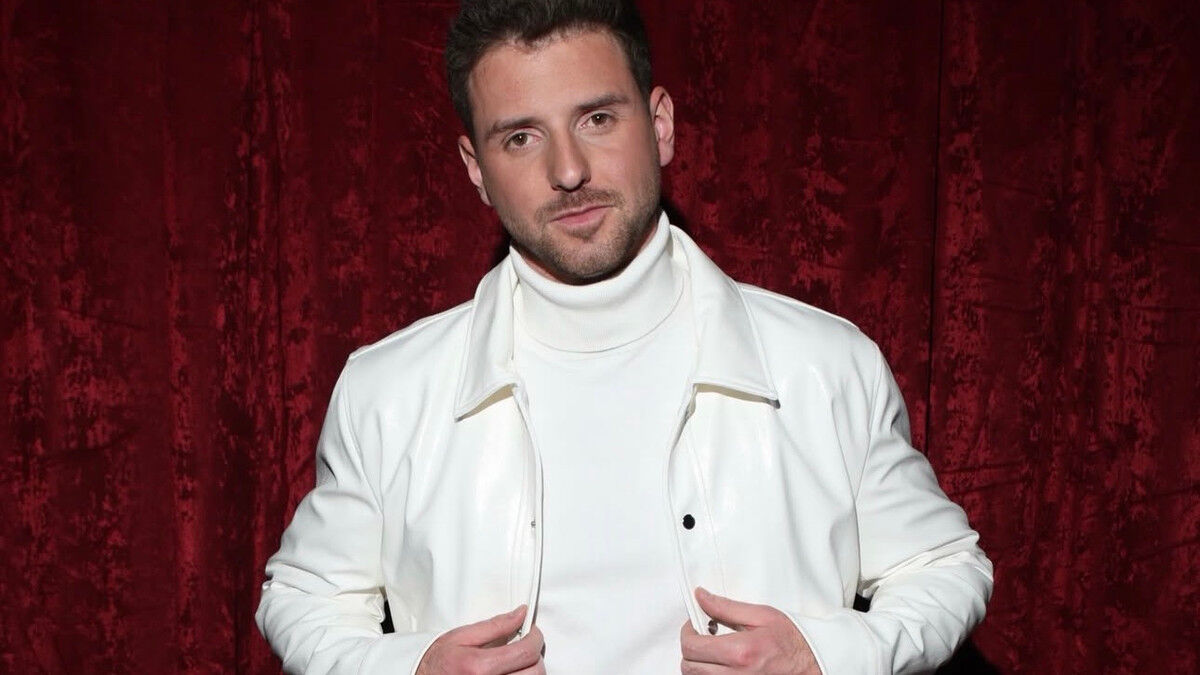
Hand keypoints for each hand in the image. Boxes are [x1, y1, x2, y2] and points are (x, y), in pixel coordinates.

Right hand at [416, 605, 544, 674]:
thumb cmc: (438, 661)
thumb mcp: (462, 637)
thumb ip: (495, 625)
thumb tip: (520, 614)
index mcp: (480, 667)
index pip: (526, 653)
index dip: (535, 638)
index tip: (532, 632)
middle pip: (535, 673)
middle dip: (535, 656)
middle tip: (525, 646)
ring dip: (530, 670)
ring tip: (517, 660)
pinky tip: (512, 672)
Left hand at [680, 587, 819, 673]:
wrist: (814, 664)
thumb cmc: (792, 640)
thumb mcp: (761, 615)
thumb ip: (726, 607)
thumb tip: (701, 597)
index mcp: (740, 652)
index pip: (691, 647)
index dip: (687, 632)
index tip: (696, 626)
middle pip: (689, 668)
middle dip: (691, 650)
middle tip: (703, 638)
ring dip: (699, 665)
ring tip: (715, 653)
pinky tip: (722, 665)